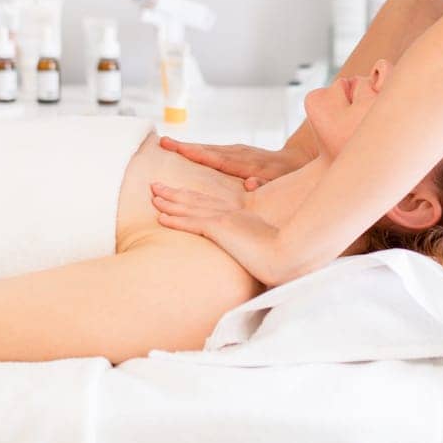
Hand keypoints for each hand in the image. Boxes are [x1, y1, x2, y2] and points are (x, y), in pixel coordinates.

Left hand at [150, 182, 290, 285]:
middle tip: (154, 187)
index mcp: (242, 215)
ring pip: (190, 207)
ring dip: (169, 201)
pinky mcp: (222, 228)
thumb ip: (257, 242)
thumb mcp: (269, 244)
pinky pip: (192, 222)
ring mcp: (226, 219)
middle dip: (173, 193)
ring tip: (152, 196)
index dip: (191, 197)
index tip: (176, 193)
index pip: (210, 203)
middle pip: (196, 200)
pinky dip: (175, 218)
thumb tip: (253, 250)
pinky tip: (160, 217)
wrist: (291, 255)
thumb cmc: (285, 255)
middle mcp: (232, 213)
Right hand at [157, 137, 312, 190]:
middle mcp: (238, 153)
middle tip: (163, 142)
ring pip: (207, 148)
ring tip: (166, 143)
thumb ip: (265, 184)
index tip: (181, 150)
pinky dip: (196, 149)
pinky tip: (182, 149)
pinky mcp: (234, 150)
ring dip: (187, 146)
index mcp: (247, 164)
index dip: (199, 155)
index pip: (218, 160)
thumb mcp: (280, 183)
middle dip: (185, 146)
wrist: (294, 160)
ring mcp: (235, 150)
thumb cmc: (286, 177)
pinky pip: (211, 150)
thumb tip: (250, 183)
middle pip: (207, 150)